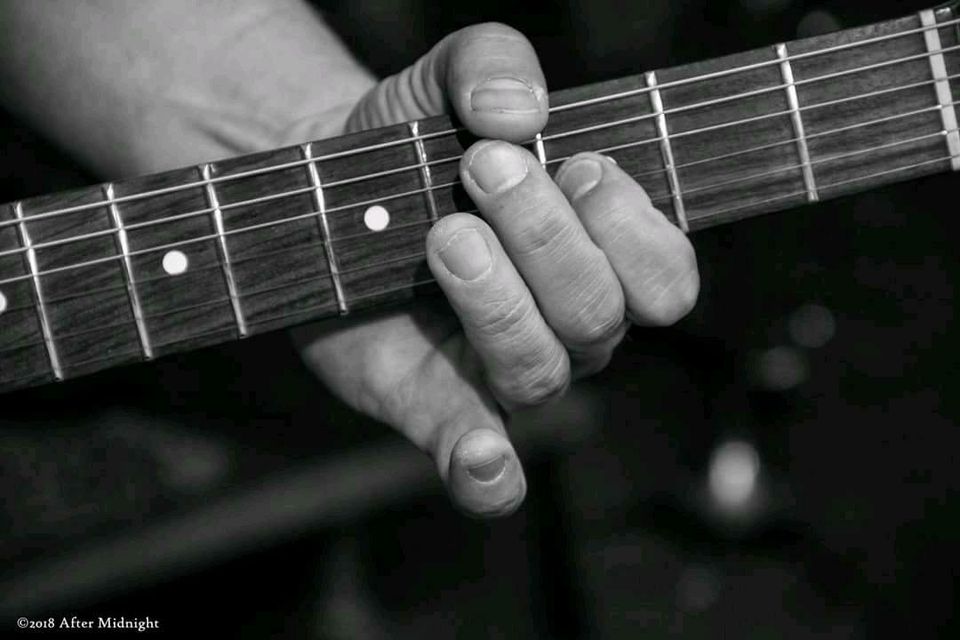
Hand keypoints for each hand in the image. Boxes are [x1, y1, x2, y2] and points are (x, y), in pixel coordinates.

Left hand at [293, 23, 698, 516]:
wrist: (329, 188)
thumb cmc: (414, 140)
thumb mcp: (448, 79)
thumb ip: (491, 63)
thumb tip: (517, 109)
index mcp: (599, 256)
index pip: (664, 277)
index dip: (632, 228)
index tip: (576, 165)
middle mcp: (566, 325)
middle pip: (598, 317)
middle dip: (546, 241)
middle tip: (481, 171)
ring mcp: (501, 371)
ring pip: (540, 371)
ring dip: (499, 302)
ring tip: (443, 236)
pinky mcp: (434, 404)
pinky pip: (483, 468)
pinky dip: (487, 470)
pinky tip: (477, 455)